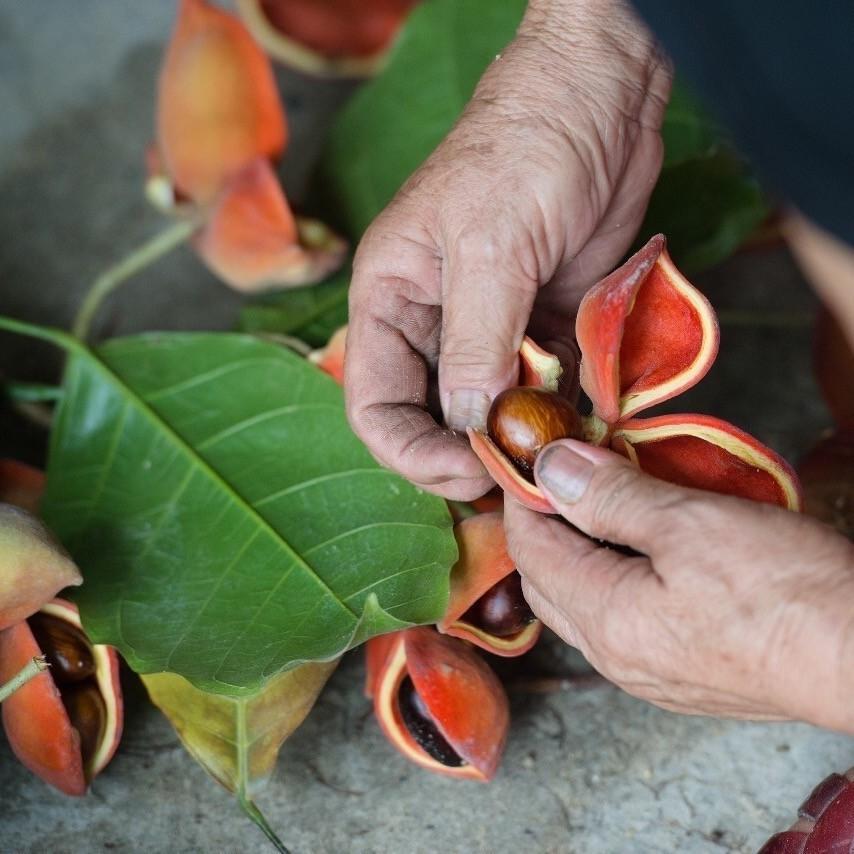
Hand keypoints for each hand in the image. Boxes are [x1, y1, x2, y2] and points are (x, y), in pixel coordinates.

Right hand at [345, 0, 670, 499]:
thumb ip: (473, 343)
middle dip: (469, 455)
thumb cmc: (528, 149)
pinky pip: (543, 387)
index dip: (414, 453)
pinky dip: (563, 411)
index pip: (375, 405)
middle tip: (522, 477)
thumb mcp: (490, 247)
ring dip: (521, 439)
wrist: (600, 96)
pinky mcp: (540, 322)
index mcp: (390, 299)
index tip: (471, 474)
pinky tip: (589, 421)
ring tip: (561, 454)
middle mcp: (432, 321)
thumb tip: (466, 423)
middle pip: (431, 418)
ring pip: (489, 410)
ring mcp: (489, 326)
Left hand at [504, 438, 853, 730]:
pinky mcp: (680, 676)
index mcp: (604, 619)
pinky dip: (614, 577)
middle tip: (566, 474)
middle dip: (545, 524)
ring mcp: (647, 673)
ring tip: (608, 501)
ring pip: (583, 602)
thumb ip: (609, 497)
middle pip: (547, 580)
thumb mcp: (689, 523)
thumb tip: (549, 468)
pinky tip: (645, 548)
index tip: (529, 455)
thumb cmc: (784, 592)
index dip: (522, 496)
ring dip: (581, 550)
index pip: (530, 549)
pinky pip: (620, 620)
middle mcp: (613, 656)